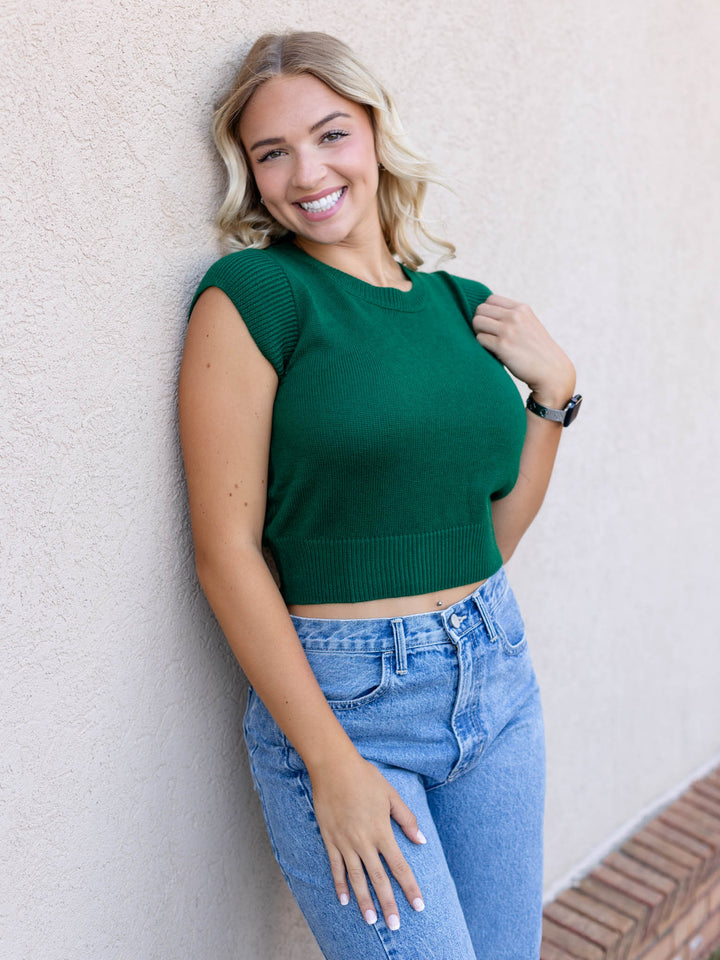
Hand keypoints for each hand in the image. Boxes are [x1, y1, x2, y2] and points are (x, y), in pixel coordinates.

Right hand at [309, 752, 426, 929]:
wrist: (333, 767)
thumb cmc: (365, 778)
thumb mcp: (391, 795)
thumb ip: (406, 820)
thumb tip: (421, 840)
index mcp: (382, 831)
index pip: (400, 867)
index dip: (410, 888)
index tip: (418, 906)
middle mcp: (364, 842)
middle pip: (379, 879)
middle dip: (388, 904)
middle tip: (394, 925)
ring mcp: (345, 842)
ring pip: (356, 879)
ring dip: (364, 901)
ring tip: (370, 920)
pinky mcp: (330, 839)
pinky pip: (336, 867)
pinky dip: (340, 885)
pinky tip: (344, 900)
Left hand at [472, 294, 575, 407]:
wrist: (552, 371)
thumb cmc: (537, 351)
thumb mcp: (529, 325)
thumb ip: (513, 317)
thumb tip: (485, 314)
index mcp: (522, 308)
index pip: (490, 299)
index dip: (487, 313)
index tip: (492, 325)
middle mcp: (515, 316)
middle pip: (480, 309)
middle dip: (480, 322)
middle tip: (488, 336)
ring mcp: (508, 330)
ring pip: (477, 322)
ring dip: (479, 333)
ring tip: (489, 344)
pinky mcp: (502, 346)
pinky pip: (479, 339)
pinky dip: (482, 346)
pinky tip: (493, 353)